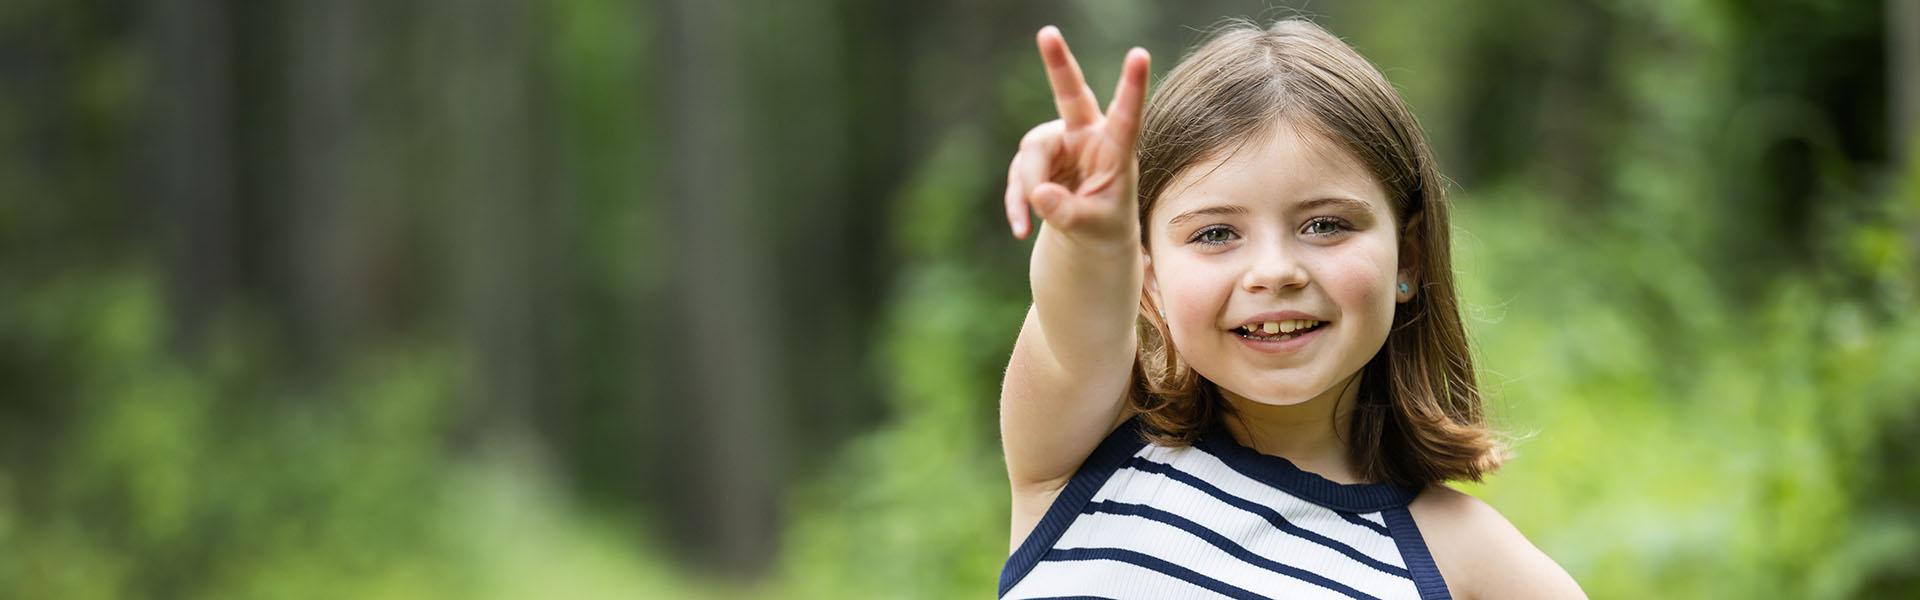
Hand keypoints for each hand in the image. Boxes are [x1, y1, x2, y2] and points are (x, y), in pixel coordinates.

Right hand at [1005, 26, 1149, 244]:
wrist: (1088, 238)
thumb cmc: (1104, 227)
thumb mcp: (1094, 227)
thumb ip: (1068, 213)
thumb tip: (1038, 195)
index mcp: (1116, 150)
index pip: (1126, 117)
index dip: (1131, 88)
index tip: (1139, 54)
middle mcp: (1087, 136)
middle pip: (1070, 95)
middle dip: (1058, 64)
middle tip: (1047, 32)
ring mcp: (1059, 144)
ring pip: (1031, 150)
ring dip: (1027, 186)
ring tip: (1031, 220)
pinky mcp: (1036, 159)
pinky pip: (1018, 175)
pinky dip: (1016, 202)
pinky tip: (1021, 229)